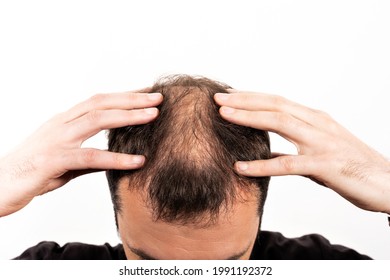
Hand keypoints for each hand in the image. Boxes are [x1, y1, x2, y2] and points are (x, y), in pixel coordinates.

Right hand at [0, 89, 161, 216]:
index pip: (98, 101)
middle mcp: (60, 125)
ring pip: (96, 120)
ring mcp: (55, 140)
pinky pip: (90, 157)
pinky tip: (137, 161)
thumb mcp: (65, 162)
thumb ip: (88, 159)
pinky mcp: (52, 161)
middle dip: (131, 99)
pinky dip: (116, 158)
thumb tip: (113, 160)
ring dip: (127, 117)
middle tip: (158, 98)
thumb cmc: (30, 173)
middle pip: (100, 103)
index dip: (124, 96)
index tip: (146, 95)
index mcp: (63, 122)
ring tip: (153, 117)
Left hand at [215, 90, 389, 213]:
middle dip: (244, 100)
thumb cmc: (350, 167)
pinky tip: (241, 167)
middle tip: (217, 99)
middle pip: (274, 105)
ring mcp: (321, 142)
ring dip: (249, 118)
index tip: (228, 95)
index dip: (251, 97)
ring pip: (280, 123)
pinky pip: (288, 164)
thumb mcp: (317, 153)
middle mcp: (317, 124)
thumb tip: (266, 154)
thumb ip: (291, 151)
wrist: (388, 182)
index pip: (277, 101)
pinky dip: (262, 165)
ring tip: (223, 116)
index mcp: (314, 119)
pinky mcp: (325, 165)